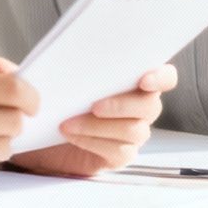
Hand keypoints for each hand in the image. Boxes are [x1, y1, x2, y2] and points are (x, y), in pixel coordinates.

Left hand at [10, 64, 176, 176]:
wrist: (41, 132)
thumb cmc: (58, 99)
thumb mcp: (64, 77)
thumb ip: (76, 63)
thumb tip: (72, 52)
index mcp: (135, 81)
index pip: (166, 78)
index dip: (161, 78)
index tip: (144, 80)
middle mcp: (141, 108)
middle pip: (149, 106)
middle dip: (122, 105)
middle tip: (94, 105)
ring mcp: (133, 133)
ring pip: (133, 130)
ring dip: (98, 126)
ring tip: (68, 123)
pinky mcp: (120, 155)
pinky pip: (119, 151)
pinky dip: (92, 141)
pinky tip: (72, 135)